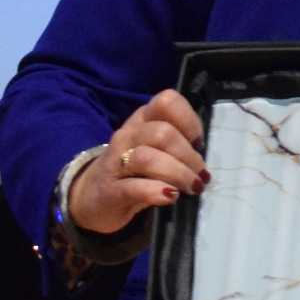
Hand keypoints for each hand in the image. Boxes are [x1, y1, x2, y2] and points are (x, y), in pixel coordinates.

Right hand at [68, 88, 206, 234]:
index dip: (188, 119)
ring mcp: (115, 162)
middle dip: (187, 156)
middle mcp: (128, 135)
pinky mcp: (109, 191)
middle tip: (199, 176)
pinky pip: (134, 187)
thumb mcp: (155, 151)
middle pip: (162, 133)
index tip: (198, 142)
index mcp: (143, 119)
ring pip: (147, 158)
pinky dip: (156, 191)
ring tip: (191, 188)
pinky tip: (170, 197)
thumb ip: (178, 148)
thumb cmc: (134, 171)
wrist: (93, 197)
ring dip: (177, 174)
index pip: (166, 101)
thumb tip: (206, 163)